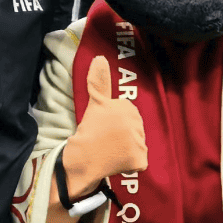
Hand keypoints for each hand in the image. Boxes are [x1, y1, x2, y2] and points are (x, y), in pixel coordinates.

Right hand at [63, 56, 147, 197]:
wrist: (82, 158)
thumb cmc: (89, 130)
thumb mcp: (96, 103)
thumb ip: (100, 81)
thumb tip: (99, 58)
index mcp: (127, 108)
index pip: (130, 114)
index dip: (117, 122)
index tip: (106, 127)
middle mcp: (135, 123)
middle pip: (136, 129)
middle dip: (124, 135)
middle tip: (108, 139)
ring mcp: (138, 143)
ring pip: (138, 144)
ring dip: (127, 148)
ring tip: (112, 150)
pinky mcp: (140, 160)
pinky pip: (140, 161)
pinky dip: (130, 164)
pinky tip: (117, 161)